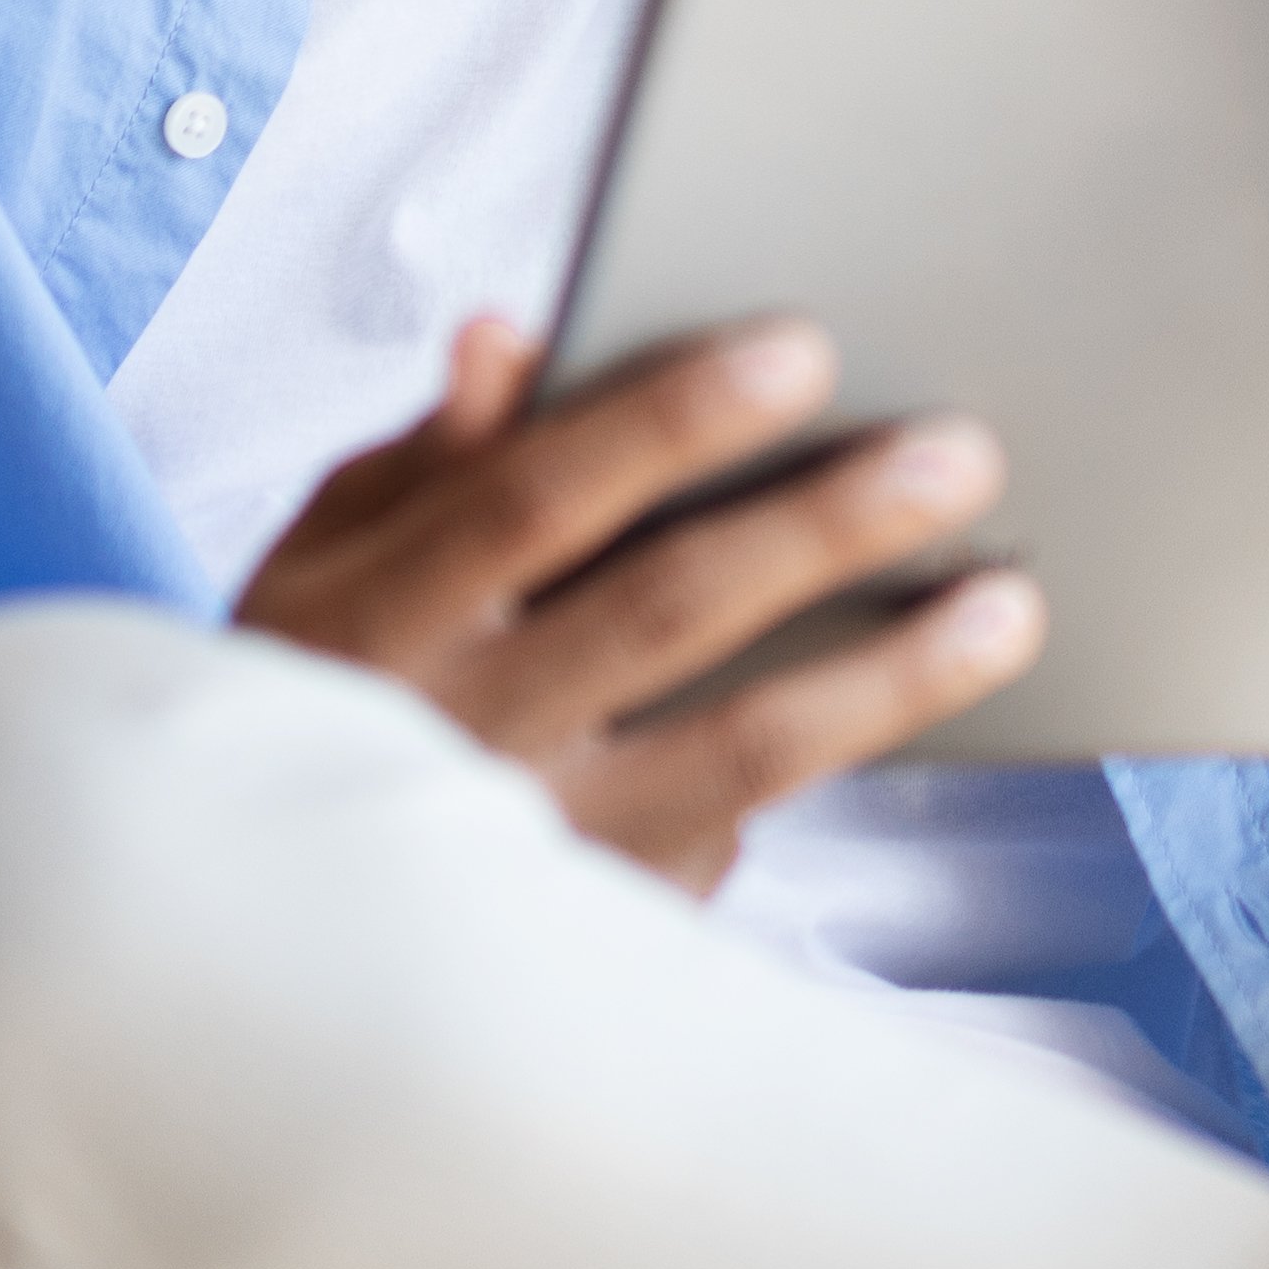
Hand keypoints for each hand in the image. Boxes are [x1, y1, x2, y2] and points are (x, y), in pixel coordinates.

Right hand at [233, 315, 1043, 889]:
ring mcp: (531, 851)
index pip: (534, 496)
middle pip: (663, 610)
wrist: (259, 924)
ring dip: (890, 673)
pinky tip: (928, 695)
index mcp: (373, 618)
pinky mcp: (597, 932)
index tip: (805, 347)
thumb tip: (506, 336)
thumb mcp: (328, 560)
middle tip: (960, 454)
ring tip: (1009, 600)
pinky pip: (736, 838)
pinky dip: (832, 763)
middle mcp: (450, 739)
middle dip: (822, 525)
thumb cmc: (323, 680)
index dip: (669, 420)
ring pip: (739, 749)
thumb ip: (432, 454)